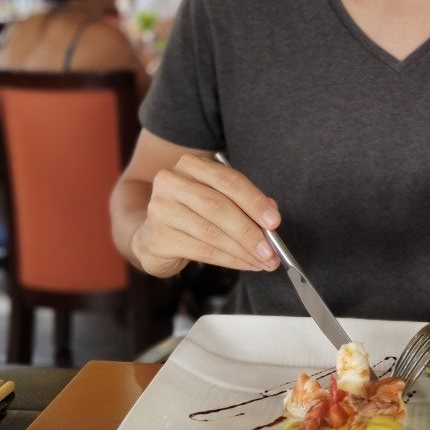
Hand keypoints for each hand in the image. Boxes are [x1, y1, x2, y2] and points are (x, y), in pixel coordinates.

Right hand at [131, 153, 281, 277]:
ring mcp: (160, 210)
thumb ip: (244, 201)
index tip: (274, 221)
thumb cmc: (192, 211)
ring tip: (263, 260)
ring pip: (211, 232)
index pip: (228, 180)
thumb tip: (271, 214)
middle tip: (271, 249)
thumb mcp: (218, 197)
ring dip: (242, 250)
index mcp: (191, 164)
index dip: (254, 201)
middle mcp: (171, 182)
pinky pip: (201, 251)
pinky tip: (245, 264)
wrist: (154, 233)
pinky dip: (229, 260)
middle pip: (218, 206)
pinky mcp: (158, 238)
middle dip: (249, 231)